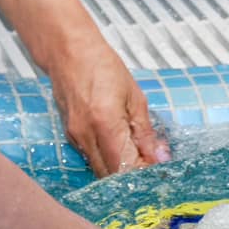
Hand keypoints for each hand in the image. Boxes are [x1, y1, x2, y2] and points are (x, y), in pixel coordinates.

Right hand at [50, 38, 168, 177]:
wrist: (69, 53)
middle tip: (149, 166)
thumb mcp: (134, 96)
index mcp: (106, 124)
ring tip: (136, 156)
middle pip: (111, 176)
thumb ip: (145, 131)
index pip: (127, 167)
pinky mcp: (70, 136)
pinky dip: (106, 159)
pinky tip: (119, 147)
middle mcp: (87, 136)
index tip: (158, 169)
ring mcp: (75, 137)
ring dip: (119, 170)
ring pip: (99, 169)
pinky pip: (90, 157)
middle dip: (132, 176)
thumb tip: (159, 157)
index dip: (144, 174)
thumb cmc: (103, 67)